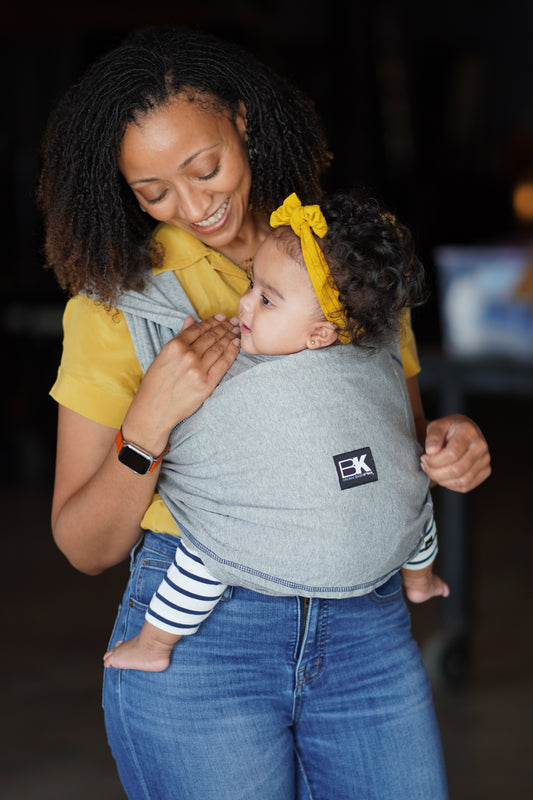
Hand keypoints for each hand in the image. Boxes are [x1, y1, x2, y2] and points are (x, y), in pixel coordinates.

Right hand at [123, 314, 239, 451]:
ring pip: (219, 348)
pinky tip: (236, 344)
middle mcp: (187, 356)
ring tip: (237, 331)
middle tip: (235, 321)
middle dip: (225, 327)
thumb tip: (191, 319)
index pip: (198, 329)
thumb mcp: (162, 356)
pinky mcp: (207, 384)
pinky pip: (224, 364)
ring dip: (230, 337)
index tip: (221, 317)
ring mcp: (198, 370)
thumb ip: (179, 337)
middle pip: (211, 337)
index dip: (212, 321)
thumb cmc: (155, 384)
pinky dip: (232, 352)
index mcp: (174, 347)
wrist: (154, 411)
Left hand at [420, 414, 490, 492]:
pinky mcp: (485, 471)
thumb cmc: (448, 429)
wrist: (463, 431)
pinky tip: (442, 476)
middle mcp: (481, 446)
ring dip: (442, 480)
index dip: (434, 461)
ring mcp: (485, 460)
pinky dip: (450, 485)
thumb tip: (431, 451)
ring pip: (462, 481)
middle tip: (425, 466)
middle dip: (435, 472)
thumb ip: (433, 437)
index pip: (452, 454)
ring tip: (432, 471)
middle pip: (457, 470)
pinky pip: (466, 486)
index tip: (424, 458)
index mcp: (469, 432)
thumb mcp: (436, 426)